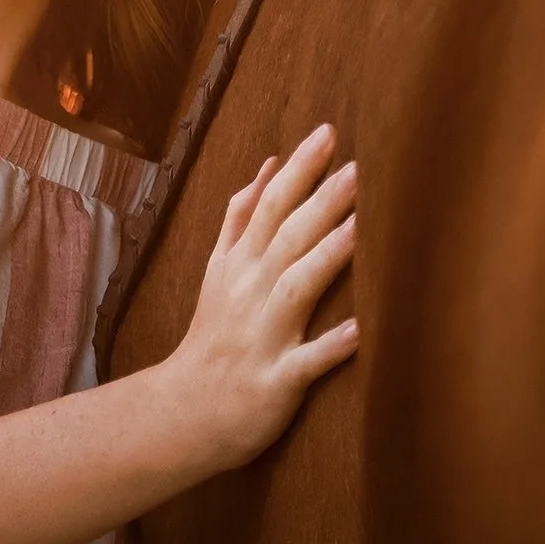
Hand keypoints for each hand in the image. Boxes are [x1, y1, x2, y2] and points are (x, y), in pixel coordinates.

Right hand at [164, 124, 357, 473]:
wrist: (183, 411)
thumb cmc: (212, 338)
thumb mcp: (219, 267)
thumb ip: (241, 217)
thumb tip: (270, 164)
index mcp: (237, 264)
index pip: (267, 204)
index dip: (298, 169)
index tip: (328, 132)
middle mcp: (249, 291)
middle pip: (285, 236)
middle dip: (321, 199)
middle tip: (357, 166)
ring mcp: (262, 336)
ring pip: (296, 286)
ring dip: (328, 256)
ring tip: (361, 228)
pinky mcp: (275, 381)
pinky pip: (306, 362)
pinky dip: (331, 346)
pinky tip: (361, 331)